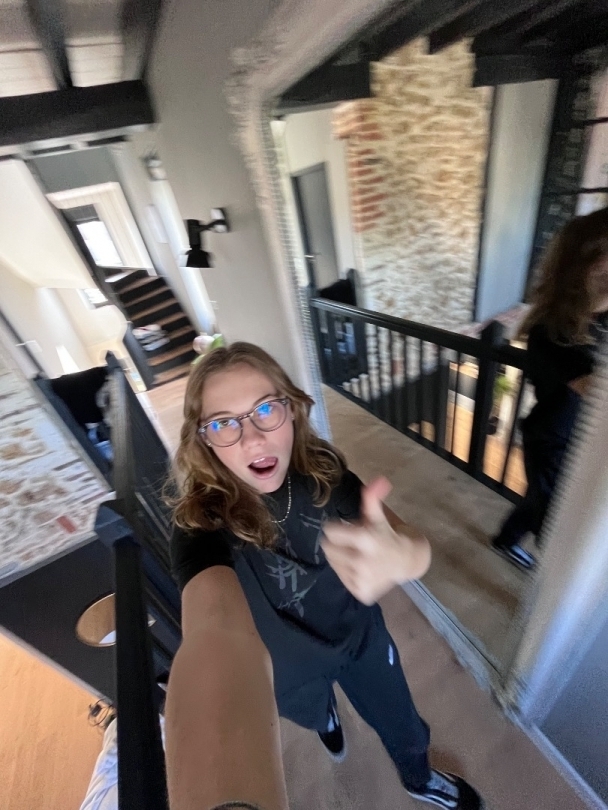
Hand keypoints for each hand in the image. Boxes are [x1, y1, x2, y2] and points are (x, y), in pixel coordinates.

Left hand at [321, 477, 429, 605]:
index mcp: (365, 539)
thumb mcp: (378, 516)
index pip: (329, 532)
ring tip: (357, 554)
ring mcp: (361, 579)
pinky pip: (342, 578)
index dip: (336, 528)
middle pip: (327, 548)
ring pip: (333, 564)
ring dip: (341, 558)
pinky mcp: (361, 592)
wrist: (406, 561)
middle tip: (350, 542)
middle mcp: (362, 561)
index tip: (344, 528)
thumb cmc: (387, 535)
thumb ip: (372, 498)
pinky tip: (361, 568)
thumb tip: (379, 480)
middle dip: (336, 543)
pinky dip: (348, 573)